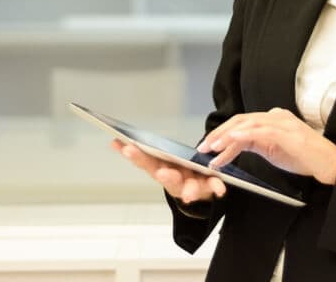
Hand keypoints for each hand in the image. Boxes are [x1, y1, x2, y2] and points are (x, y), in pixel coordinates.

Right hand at [111, 139, 225, 203]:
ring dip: (188, 190)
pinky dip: (216, 187)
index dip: (136, 155)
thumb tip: (114, 140)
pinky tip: (221, 190)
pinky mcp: (207, 186)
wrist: (195, 191)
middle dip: (165, 175)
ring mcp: (190, 184)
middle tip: (162, 172)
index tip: (126, 147)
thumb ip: (138, 153)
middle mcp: (173, 179)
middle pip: (166, 177)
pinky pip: (213, 186)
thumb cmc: (174, 170)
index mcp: (159, 169)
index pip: (145, 162)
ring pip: (188, 187)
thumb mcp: (157, 162)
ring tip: (189, 194)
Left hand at [197, 108, 335, 184]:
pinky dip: (246, 133)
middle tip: (204, 147)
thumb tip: (235, 144)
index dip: (223, 133)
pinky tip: (233, 139)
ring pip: (248, 124)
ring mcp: (283, 123)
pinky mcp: (288, 134)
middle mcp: (276, 116)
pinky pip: (262, 131)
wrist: (331, 165)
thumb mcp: (274, 150)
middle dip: (220, 133)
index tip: (209, 146)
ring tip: (213, 147)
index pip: (242, 122)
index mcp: (272, 118)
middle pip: (241, 120)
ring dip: (228, 136)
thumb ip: (256, 143)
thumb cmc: (305, 158)